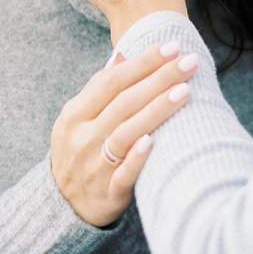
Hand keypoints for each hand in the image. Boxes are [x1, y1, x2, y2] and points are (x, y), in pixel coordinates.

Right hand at [51, 39, 199, 226]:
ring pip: (126, 133)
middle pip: (124, 103)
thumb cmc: (79, 151)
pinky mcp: (108, 193)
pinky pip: (124, 174)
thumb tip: (122, 55)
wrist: (62, 207)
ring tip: (185, 90)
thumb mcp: (77, 119)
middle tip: (190, 61)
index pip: (111, 81)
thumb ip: (99, 88)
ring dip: (156, 110)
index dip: (142, 62)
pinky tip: (155, 139)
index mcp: (74, 115)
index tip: (172, 46)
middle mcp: (83, 138)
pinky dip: (138, 157)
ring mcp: (94, 166)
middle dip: (159, 78)